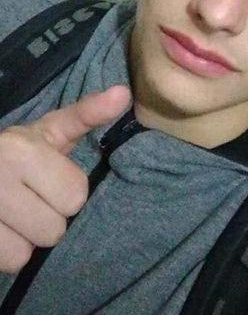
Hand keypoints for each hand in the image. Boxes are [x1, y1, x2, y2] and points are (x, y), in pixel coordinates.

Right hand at [0, 85, 129, 273]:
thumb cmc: (17, 151)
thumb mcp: (51, 130)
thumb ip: (87, 114)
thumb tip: (124, 93)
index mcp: (23, 150)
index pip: (75, 196)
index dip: (66, 192)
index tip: (48, 180)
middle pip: (53, 230)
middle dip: (47, 217)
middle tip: (31, 199)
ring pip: (27, 253)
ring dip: (25, 239)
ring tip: (14, 215)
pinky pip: (8, 264)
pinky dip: (6, 253)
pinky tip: (2, 229)